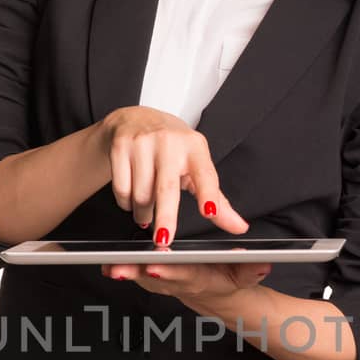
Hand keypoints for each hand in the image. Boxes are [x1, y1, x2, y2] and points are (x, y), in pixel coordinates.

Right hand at [98, 106, 248, 240]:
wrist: (136, 120)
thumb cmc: (172, 149)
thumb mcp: (197, 168)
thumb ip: (217, 200)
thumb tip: (239, 227)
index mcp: (195, 147)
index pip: (205, 175)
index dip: (208, 195)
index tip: (210, 212)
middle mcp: (170, 142)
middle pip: (167, 188)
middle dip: (165, 218)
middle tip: (164, 240)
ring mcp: (143, 143)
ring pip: (141, 194)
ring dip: (144, 214)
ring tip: (147, 214)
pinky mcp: (121, 146)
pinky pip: (122, 189)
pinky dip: (126, 203)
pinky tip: (132, 199)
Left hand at [101, 258, 271, 302]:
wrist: (217, 296)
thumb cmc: (229, 279)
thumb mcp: (246, 275)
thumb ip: (252, 269)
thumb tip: (262, 264)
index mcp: (198, 278)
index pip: (182, 273)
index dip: (168, 271)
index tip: (155, 265)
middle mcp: (176, 282)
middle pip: (153, 277)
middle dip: (134, 272)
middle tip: (116, 268)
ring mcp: (162, 282)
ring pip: (139, 277)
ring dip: (122, 271)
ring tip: (104, 264)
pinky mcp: (153, 277)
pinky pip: (135, 274)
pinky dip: (120, 270)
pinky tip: (103, 264)